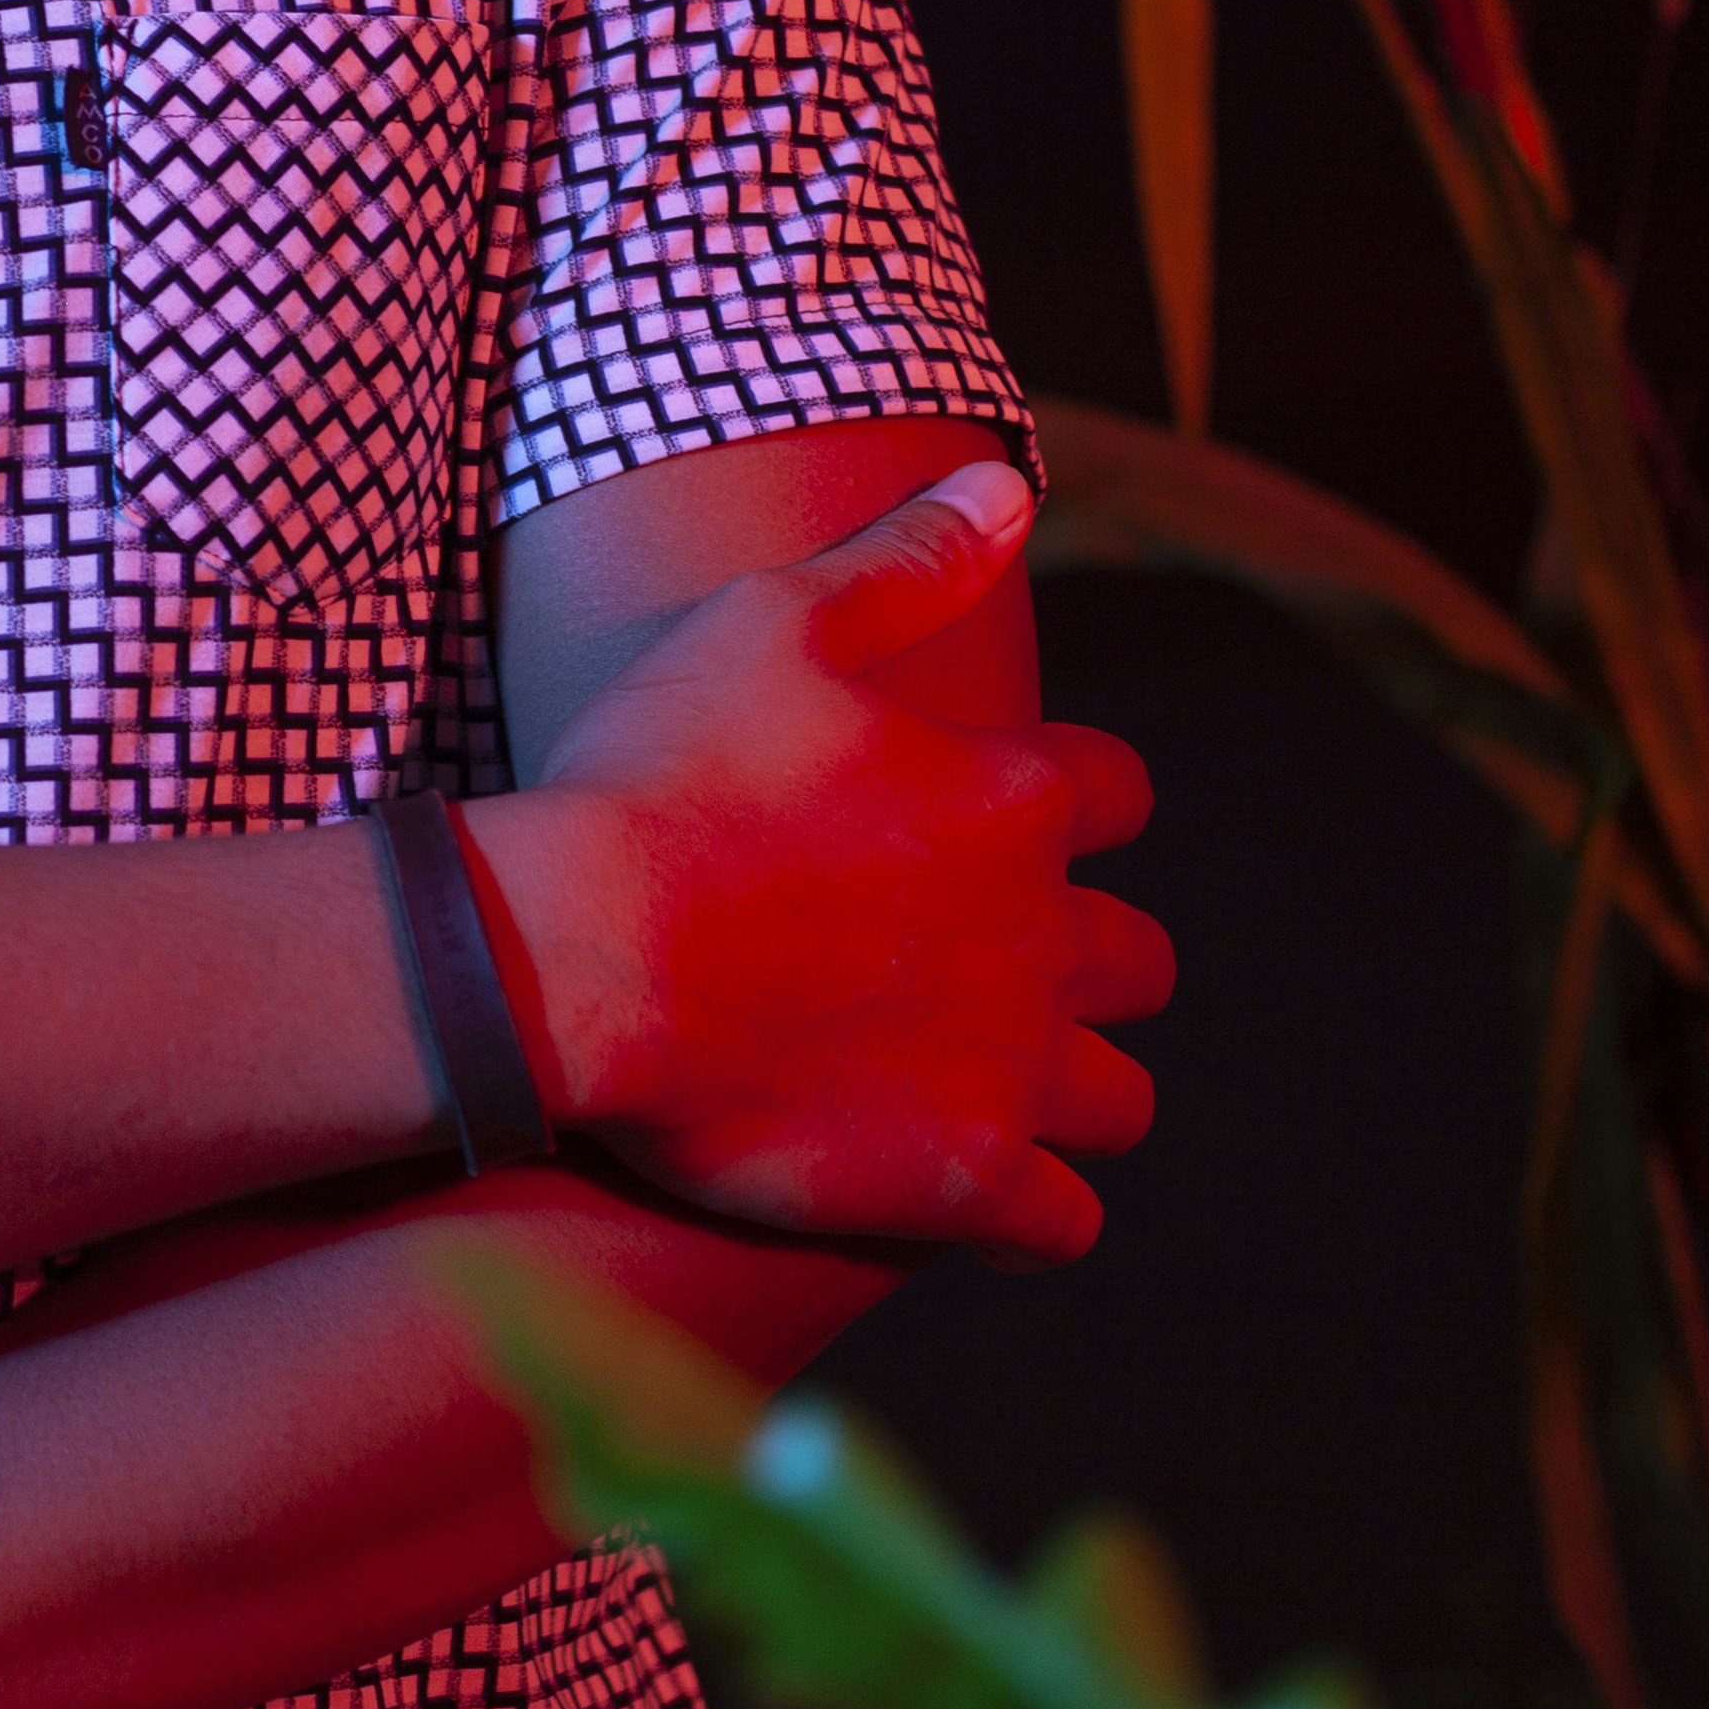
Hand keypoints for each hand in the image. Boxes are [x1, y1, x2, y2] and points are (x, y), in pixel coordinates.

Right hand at [484, 460, 1166, 1262]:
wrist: (570, 955)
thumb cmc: (659, 778)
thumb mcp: (772, 624)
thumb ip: (906, 559)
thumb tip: (1012, 484)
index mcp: (1015, 798)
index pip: (1118, 796)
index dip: (1064, 807)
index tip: (997, 824)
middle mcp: (1040, 936)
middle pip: (1138, 958)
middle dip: (1081, 959)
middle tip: (982, 966)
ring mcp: (1007, 1066)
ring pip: (1118, 1097)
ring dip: (1070, 1088)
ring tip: (987, 1086)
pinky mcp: (960, 1178)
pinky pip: (1061, 1224)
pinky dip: (1034, 1214)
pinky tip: (975, 1194)